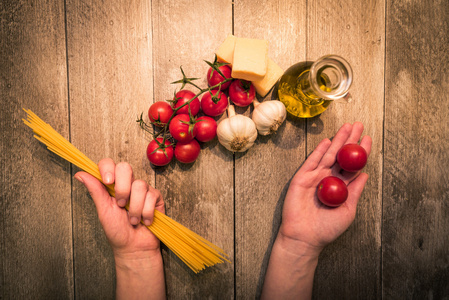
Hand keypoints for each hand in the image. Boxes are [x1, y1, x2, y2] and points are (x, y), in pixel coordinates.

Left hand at [74, 158, 163, 258]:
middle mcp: (128, 184)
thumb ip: (95, 190)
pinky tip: (144, 220)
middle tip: (121, 205)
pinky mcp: (156, 197)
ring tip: (133, 220)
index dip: (108, 168)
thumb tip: (80, 174)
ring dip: (134, 207)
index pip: (109, 164)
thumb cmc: (117, 231)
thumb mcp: (103, 210)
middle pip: (125, 167)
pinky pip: (151, 196)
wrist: (134, 247)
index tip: (108, 182)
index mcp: (112, 185)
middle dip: (122, 188)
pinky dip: (146, 212)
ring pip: (139, 185)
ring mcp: (143, 189)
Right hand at [280, 122, 371, 255]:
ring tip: (347, 127)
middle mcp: (329, 180)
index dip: (361, 153)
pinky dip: (319, 151)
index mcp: (342, 188)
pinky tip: (327, 141)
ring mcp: (315, 177)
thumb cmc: (327, 229)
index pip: (353, 166)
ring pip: (328, 155)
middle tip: (359, 126)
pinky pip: (312, 161)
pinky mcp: (302, 178)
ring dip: (338, 140)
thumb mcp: (348, 210)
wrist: (305, 236)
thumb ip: (355, 192)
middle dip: (350, 141)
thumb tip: (365, 174)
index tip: (368, 139)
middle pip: (341, 156)